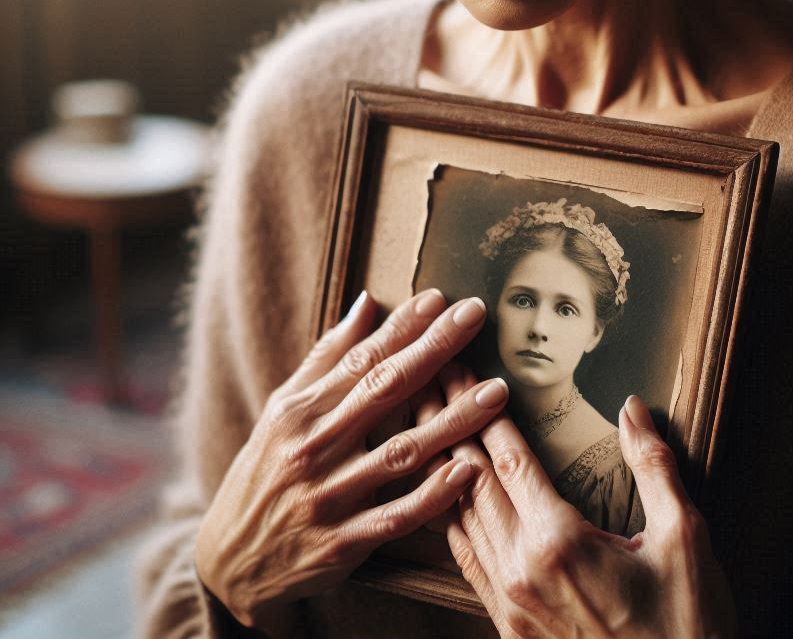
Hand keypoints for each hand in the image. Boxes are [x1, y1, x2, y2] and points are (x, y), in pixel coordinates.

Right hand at [195, 289, 508, 629]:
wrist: (230, 560)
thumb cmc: (264, 471)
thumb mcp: (282, 410)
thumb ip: (327, 358)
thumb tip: (367, 304)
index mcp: (302, 411)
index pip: (362, 359)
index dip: (403, 326)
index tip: (439, 298)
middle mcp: (315, 447)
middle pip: (386, 390)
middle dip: (435, 349)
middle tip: (474, 316)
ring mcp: (330, 496)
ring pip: (402, 451)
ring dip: (452, 419)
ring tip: (496, 392)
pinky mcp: (343, 542)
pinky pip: (396, 515)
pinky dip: (432, 494)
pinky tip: (467, 470)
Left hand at [444, 371, 734, 637]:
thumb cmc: (687, 628)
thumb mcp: (684, 539)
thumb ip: (653, 466)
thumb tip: (631, 408)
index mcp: (559, 540)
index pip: (506, 455)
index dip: (479, 406)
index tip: (461, 368)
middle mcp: (521, 569)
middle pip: (470, 478)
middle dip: (449, 422)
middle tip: (429, 377)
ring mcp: (509, 602)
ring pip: (459, 517)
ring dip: (439, 464)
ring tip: (424, 423)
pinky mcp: (508, 626)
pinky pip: (465, 559)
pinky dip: (448, 516)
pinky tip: (440, 496)